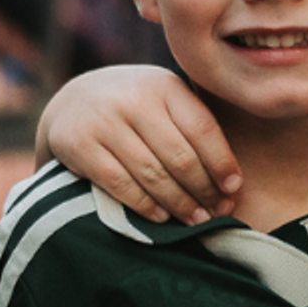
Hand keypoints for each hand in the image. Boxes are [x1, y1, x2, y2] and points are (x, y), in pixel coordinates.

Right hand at [41, 65, 238, 224]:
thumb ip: (192, 128)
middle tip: (217, 213)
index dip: (222, 164)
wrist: (73, 101)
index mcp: (165, 86)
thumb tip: (232, 183)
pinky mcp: (80, 144)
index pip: (202, 129)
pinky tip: (162, 217)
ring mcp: (105, 121)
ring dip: (179, 203)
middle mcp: (134, 99)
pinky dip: (145, 205)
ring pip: (152, 174)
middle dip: (203, 191)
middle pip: (180, 157)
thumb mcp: (164, 101)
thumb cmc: (136, 109)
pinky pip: (121, 184)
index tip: (233, 190)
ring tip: (195, 220)